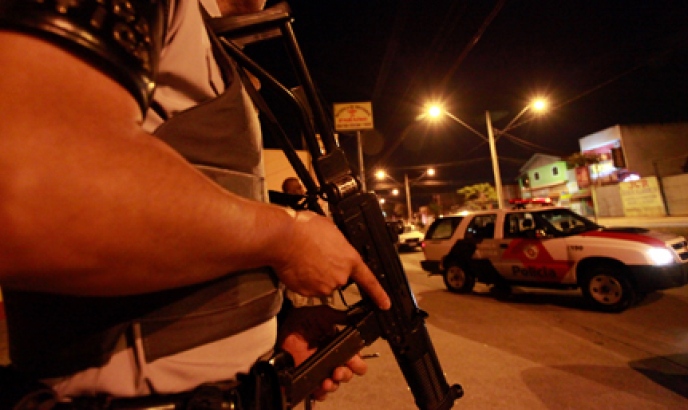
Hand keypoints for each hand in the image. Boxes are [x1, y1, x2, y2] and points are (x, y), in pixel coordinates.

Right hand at [274, 211, 390, 309]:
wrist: (285, 238)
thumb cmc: (306, 229)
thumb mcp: (331, 230)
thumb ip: (338, 245)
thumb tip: (333, 247)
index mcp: (350, 260)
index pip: (369, 281)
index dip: (378, 294)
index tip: (385, 304)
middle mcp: (340, 276)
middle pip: (338, 278)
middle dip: (329, 269)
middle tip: (317, 255)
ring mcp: (324, 286)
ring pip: (322, 284)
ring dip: (316, 275)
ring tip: (305, 258)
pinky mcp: (308, 292)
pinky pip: (308, 288)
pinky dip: (304, 280)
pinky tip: (298, 266)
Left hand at [278, 306, 366, 401]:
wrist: (284, 328)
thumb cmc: (304, 320)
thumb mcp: (324, 314)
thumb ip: (342, 317)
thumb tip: (358, 317)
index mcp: (340, 346)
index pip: (357, 359)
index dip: (357, 362)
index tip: (352, 360)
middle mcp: (334, 360)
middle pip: (348, 374)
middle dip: (346, 374)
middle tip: (337, 371)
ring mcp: (321, 370)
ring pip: (336, 384)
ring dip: (334, 385)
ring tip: (327, 381)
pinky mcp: (310, 379)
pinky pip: (319, 393)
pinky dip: (321, 393)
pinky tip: (319, 387)